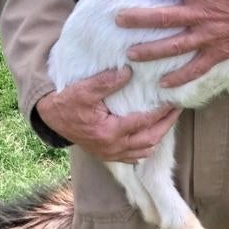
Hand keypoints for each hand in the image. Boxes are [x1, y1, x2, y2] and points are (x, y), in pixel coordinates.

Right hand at [35, 68, 180, 162]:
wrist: (51, 118)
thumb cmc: (67, 102)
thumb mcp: (84, 88)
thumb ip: (106, 81)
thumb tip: (129, 71)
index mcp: (109, 132)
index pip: (144, 122)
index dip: (161, 112)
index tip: (173, 100)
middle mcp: (113, 147)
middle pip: (150, 139)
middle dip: (166, 124)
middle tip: (178, 110)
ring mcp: (111, 154)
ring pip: (144, 150)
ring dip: (158, 136)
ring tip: (168, 120)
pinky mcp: (108, 155)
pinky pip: (133, 157)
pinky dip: (146, 148)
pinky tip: (152, 136)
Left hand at [116, 0, 228, 87]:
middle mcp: (204, 14)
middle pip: (165, 18)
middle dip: (139, 19)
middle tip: (118, 20)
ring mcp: (211, 36)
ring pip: (175, 46)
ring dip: (152, 51)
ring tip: (131, 54)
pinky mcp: (220, 52)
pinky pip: (197, 68)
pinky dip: (180, 78)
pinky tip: (163, 85)